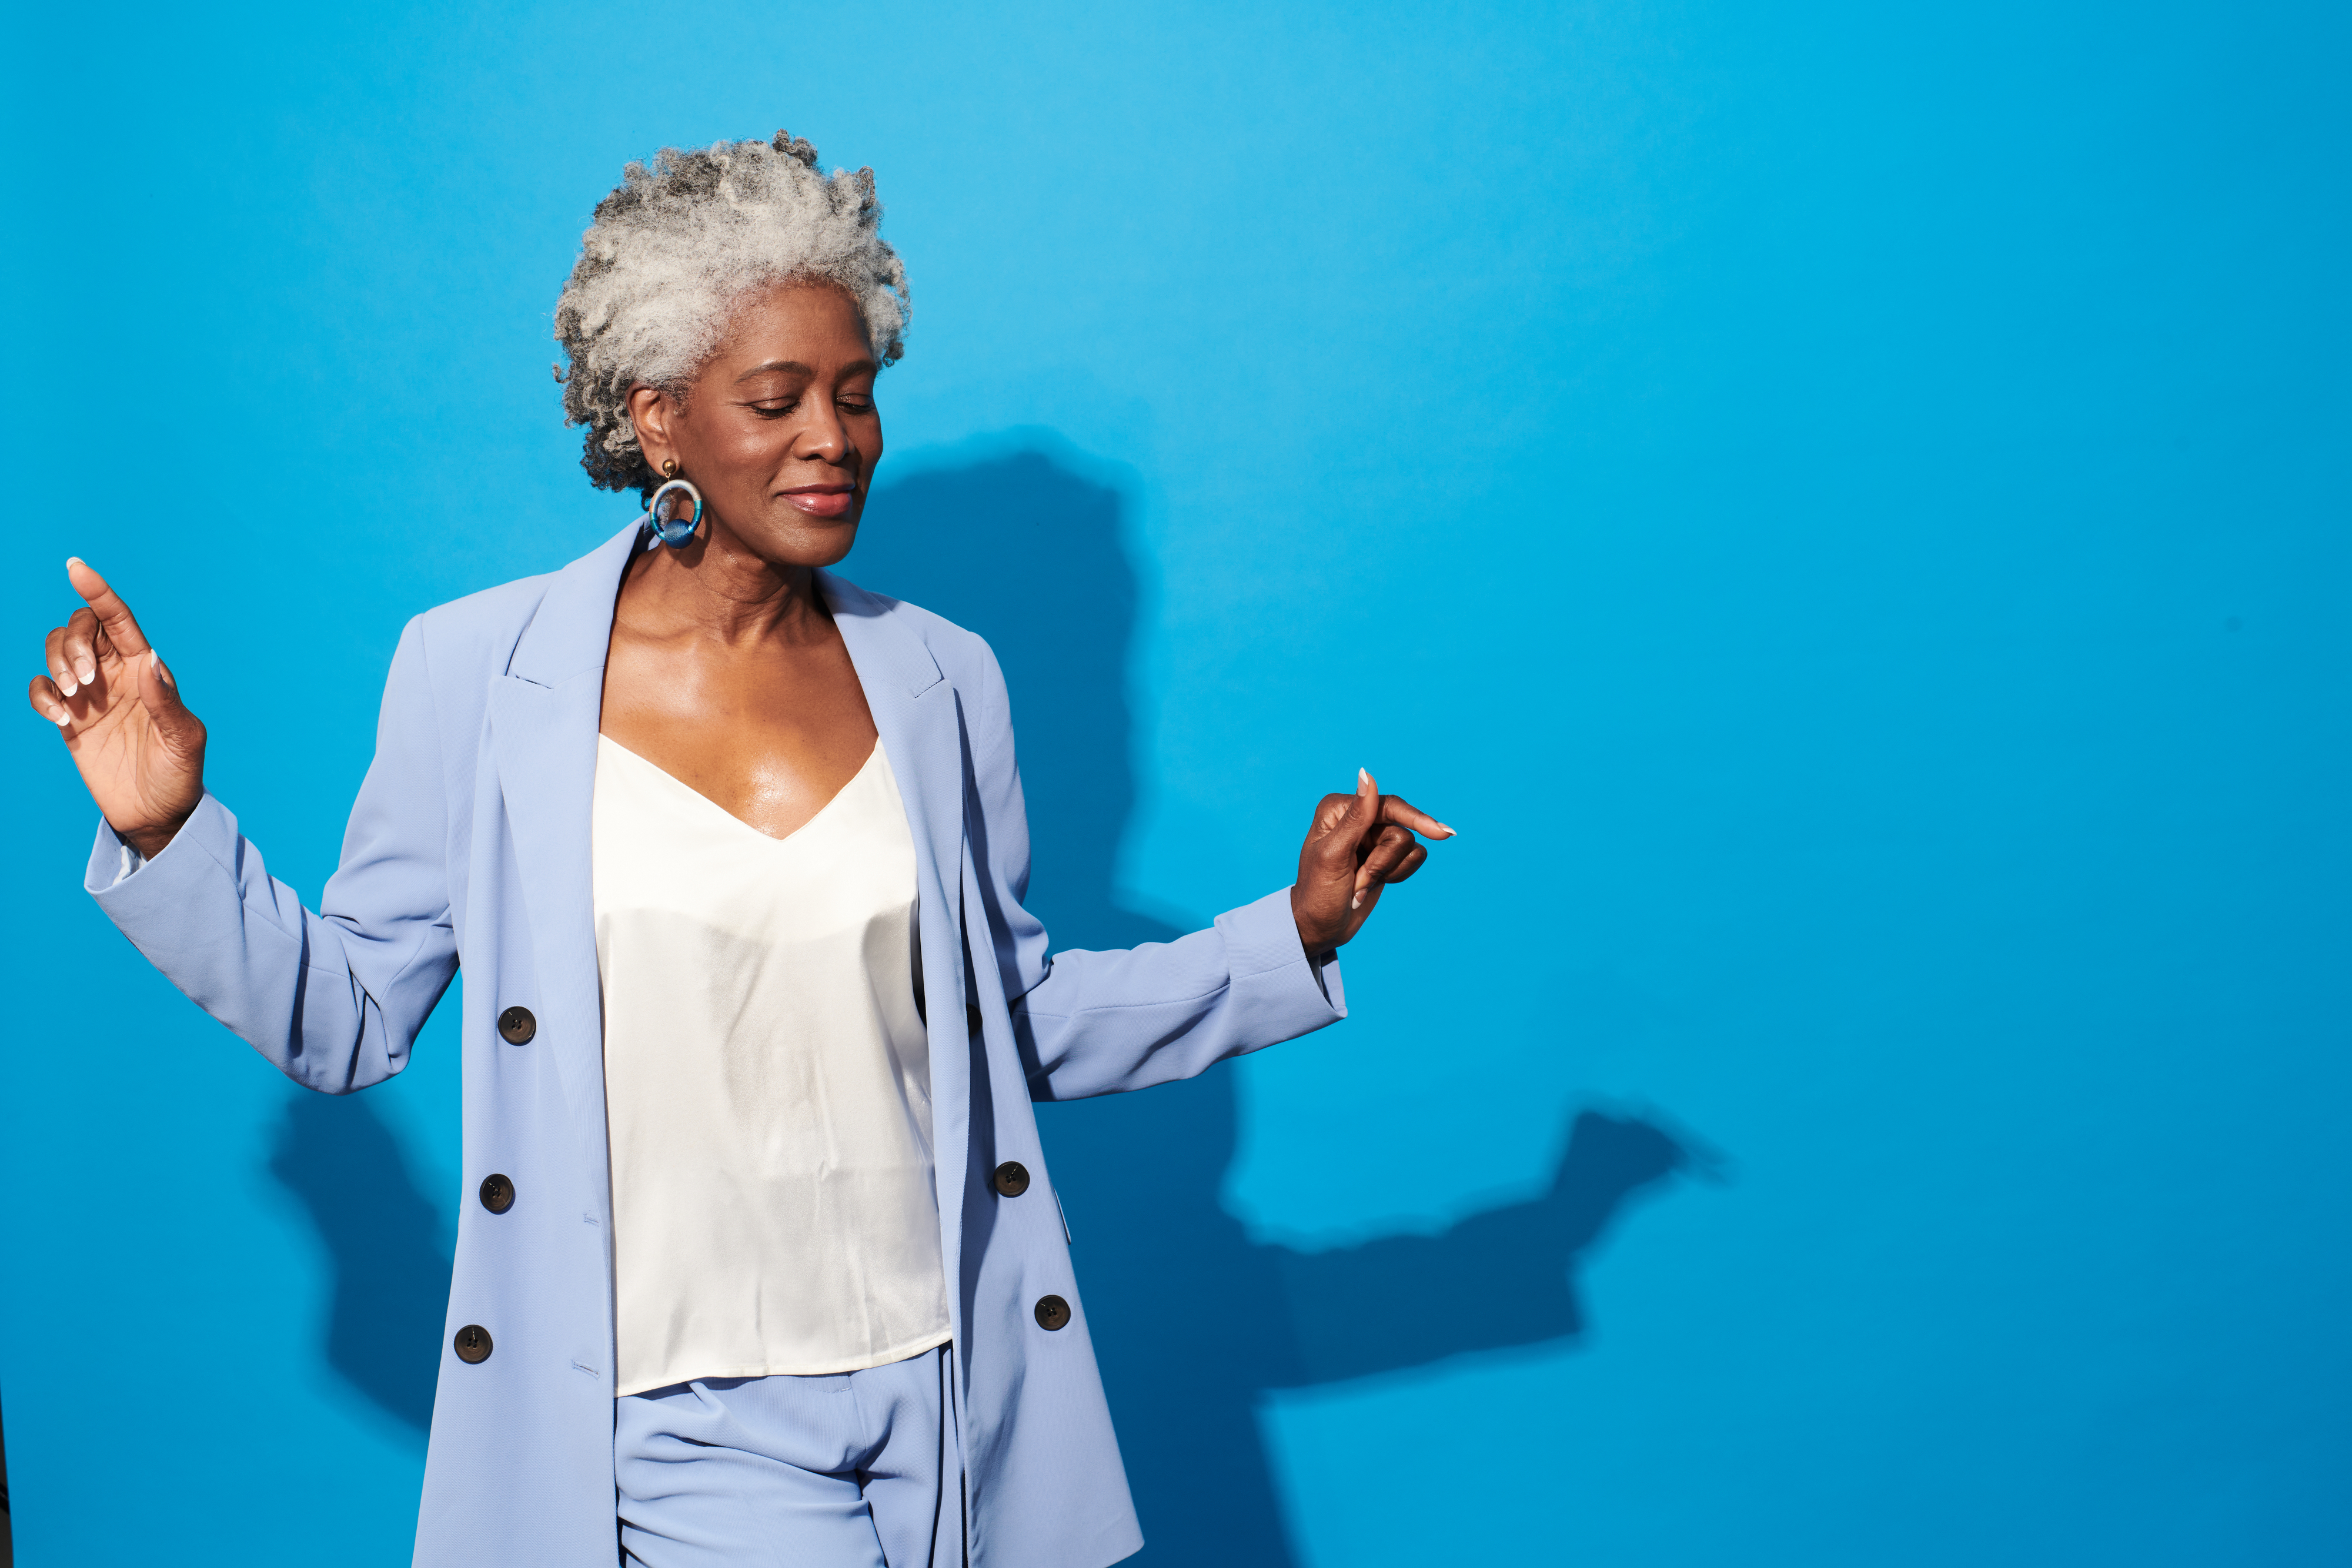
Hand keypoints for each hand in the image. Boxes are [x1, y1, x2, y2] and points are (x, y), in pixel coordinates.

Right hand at [28, 559, 205, 858]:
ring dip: (56, 663)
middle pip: (80, 628)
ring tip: (75, 696)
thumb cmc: (180, 774)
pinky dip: (41, 694)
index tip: (75, 566)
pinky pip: (41, 688)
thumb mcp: (183, 738)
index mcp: (146, 670)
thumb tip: (148, 659)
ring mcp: (90, 695)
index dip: (98, 592)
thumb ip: (165, 700)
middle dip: (74, 642)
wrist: (158, 814)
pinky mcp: (68, 718)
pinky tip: (59, 718)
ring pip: (56, 651)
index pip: (119, 620)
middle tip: (86, 680)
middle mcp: (116, 674)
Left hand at [1289, 769, 1452, 956]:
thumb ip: (1356, 816)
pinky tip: (1372, 886)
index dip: (1416, 819)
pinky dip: (1397, 876)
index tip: (1443, 834)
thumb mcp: (1334, 854)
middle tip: (1358, 881)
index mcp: (1340, 809)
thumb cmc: (1318, 893)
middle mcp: (1359, 817)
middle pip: (1401, 830)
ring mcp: (1373, 838)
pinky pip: (1413, 859)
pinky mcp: (1386, 856)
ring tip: (1360, 885)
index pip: (1388, 805)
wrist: (1320, 927)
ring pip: (1409, 846)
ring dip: (1386, 872)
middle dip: (1382, 862)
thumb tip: (1367, 773)